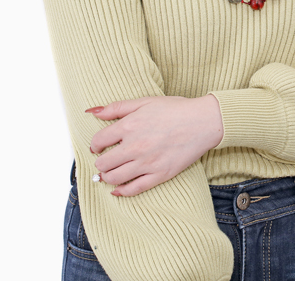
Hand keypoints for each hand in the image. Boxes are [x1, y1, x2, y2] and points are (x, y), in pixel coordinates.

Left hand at [87, 94, 222, 196]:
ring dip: (107, 177)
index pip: (98, 141)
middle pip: (103, 163)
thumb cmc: (176, 109)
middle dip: (101, 162)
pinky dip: (122, 192)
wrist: (203, 121)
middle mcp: (135, 146)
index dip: (95, 145)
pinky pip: (134, 189)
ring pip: (114, 178)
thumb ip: (116, 107)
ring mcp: (147, 163)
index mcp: (129, 126)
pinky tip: (118, 189)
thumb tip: (91, 112)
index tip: (99, 146)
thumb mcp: (144, 101)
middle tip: (106, 159)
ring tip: (111, 172)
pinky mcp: (160, 174)